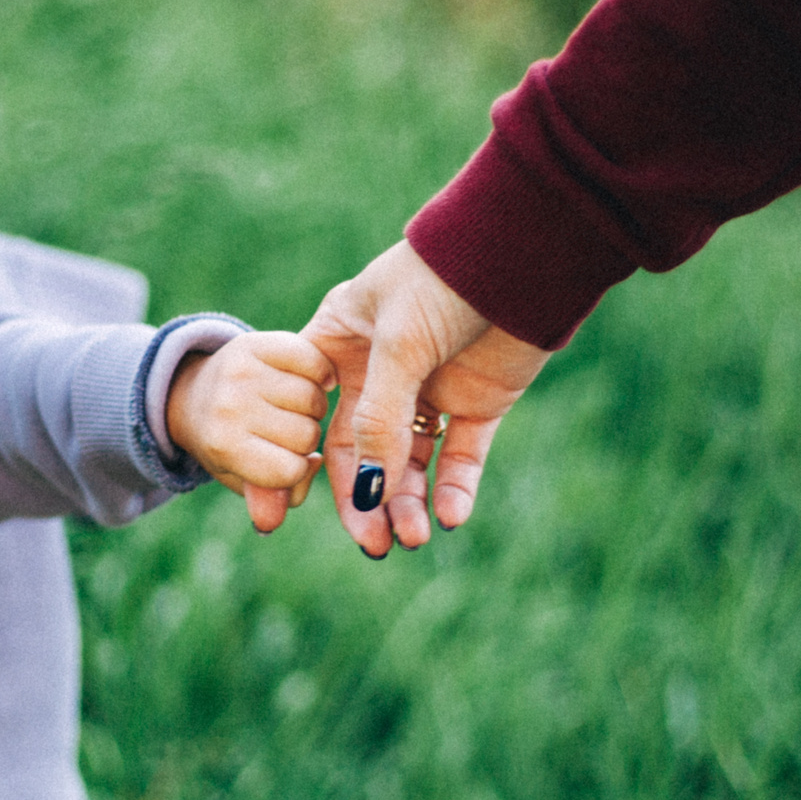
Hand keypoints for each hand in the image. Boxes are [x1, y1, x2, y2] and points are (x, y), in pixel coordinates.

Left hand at [164, 330, 338, 531]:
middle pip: (307, 435)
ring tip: (293, 406)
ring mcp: (242, 370)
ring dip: (313, 405)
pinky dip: (319, 371)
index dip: (295, 470)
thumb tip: (279, 509)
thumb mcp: (242, 478)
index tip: (282, 460)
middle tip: (284, 429)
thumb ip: (269, 500)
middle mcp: (229, 407)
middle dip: (304, 437)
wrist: (192, 393)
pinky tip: (310, 378)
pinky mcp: (256, 341)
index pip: (291, 471)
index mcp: (224, 446)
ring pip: (315, 399)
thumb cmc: (228, 443)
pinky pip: (313, 360)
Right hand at [300, 240, 550, 555]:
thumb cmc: (445, 280)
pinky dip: (452, 490)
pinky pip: (457, 460)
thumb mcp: (398, 345)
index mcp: (340, 344)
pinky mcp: (475, 405)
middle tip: (373, 543)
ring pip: (408, 465)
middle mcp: (378, 373)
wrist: (527, 255)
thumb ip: (377, 418)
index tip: (273, 515)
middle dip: (364, 500)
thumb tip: (364, 492)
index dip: (289, 466)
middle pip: (358, 453)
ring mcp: (427, 391)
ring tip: (410, 537)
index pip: (304, 417)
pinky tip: (448, 516)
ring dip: (408, 503)